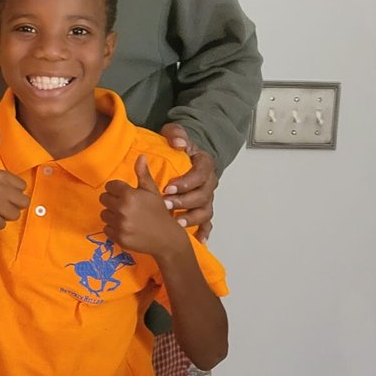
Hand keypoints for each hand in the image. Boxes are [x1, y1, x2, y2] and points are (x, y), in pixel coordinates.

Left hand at [101, 156, 185, 258]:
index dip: (117, 189)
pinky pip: (106, 229)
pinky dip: (113, 228)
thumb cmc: (160, 212)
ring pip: (104, 214)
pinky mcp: (118, 238)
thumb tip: (141, 156)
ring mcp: (119, 225)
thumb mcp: (153, 191)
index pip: (110, 186)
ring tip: (125, 216)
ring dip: (112, 214)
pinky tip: (125, 227)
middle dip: (113, 200)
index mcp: (129, 195)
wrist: (167, 239)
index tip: (125, 194)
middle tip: (125, 205)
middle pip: (103, 199)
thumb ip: (143, 174)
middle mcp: (122, 209)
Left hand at [160, 122, 216, 240]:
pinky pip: (208, 223)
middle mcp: (210, 182)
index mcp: (205, 164)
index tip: (168, 187)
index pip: (200, 174)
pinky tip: (199, 241)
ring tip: (177, 222)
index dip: (186, 182)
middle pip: (202, 196)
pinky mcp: (203, 209)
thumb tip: (178, 143)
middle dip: (184, 201)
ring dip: (192, 218)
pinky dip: (204, 232)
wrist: (187, 155)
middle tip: (166, 204)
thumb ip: (177, 135)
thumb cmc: (179, 146)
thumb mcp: (176, 134)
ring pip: (205, 211)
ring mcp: (208, 197)